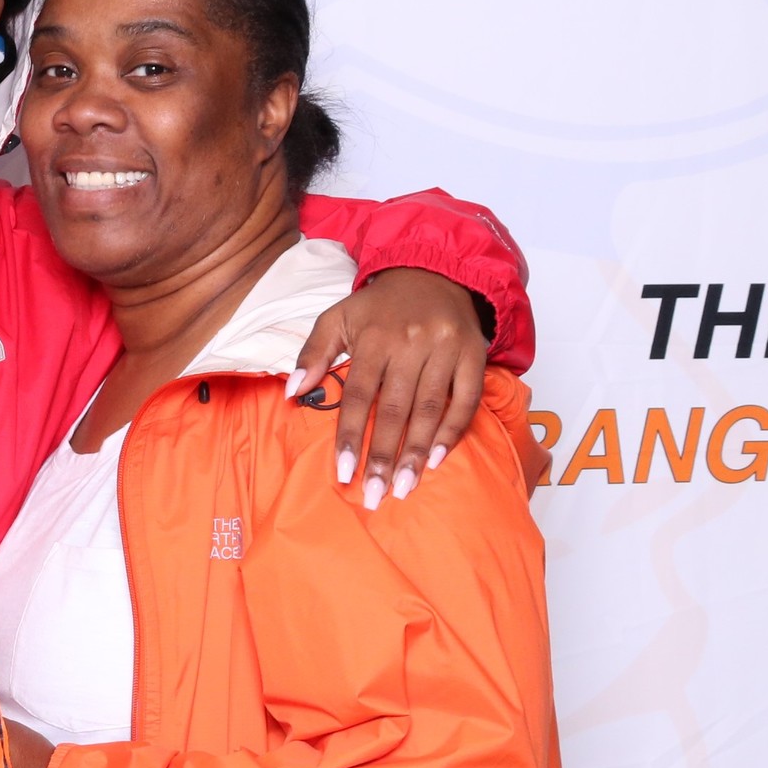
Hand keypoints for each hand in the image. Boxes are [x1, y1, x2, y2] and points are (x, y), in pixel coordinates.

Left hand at [289, 266, 489, 508]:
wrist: (434, 272)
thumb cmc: (380, 306)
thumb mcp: (338, 317)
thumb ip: (313, 353)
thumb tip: (293, 391)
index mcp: (374, 337)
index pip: (359, 394)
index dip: (351, 435)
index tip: (344, 472)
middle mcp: (411, 343)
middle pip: (395, 408)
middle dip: (384, 456)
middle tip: (376, 495)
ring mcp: (446, 348)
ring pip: (431, 408)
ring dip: (417, 453)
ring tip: (405, 488)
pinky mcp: (474, 354)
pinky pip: (466, 399)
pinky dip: (453, 431)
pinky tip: (436, 460)